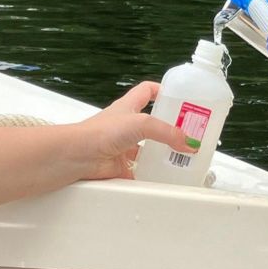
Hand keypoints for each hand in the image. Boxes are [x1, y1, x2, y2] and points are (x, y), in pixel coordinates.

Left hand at [70, 81, 193, 180]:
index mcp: (129, 107)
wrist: (78, 155)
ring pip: (148, 149)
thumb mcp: (141, 123)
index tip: (180, 98)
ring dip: (162, 154)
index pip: (147, 91)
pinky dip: (150, 175)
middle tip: (189, 134)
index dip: (163, 92)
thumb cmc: (99, 132)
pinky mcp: (121, 166)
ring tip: (181, 158)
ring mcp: (123, 146)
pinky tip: (162, 177)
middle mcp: (126, 125)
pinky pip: (140, 171)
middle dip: (170, 129)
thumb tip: (187, 141)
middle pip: (153, 123)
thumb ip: (167, 132)